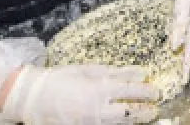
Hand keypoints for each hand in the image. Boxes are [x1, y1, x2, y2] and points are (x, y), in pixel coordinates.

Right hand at [1, 64, 158, 124]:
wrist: (33, 97)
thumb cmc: (61, 79)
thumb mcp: (88, 70)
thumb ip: (114, 72)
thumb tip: (138, 73)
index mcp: (100, 89)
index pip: (132, 91)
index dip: (147, 92)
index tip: (155, 91)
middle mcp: (98, 109)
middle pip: (130, 113)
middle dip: (145, 110)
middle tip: (154, 107)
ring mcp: (91, 122)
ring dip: (134, 120)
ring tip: (144, 116)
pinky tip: (121, 122)